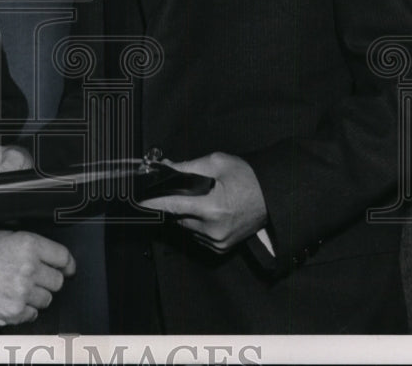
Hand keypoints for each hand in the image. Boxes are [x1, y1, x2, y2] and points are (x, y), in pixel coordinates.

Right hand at [0, 230, 74, 325]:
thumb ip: (32, 248)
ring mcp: (21, 293)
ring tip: (17, 288)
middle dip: (48, 280)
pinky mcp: (12, 312)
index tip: (67, 269)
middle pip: (57, 281)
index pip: (63, 258)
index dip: (66, 264)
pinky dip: (24, 310)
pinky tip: (10, 299)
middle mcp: (28, 269)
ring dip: (36, 296)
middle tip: (33, 277)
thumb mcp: (7, 237)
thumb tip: (54, 260)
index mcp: (28, 246)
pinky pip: (32, 314)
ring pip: (46, 299)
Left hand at [140, 152, 267, 252]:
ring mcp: (218, 241)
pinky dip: (198, 225)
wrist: (273, 197)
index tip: (139, 202)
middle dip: (178, 203)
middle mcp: (213, 229)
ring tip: (204, 200)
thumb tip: (164, 167)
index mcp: (212, 208)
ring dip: (188, 215)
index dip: (154, 203)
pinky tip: (210, 212)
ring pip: (187, 228)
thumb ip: (188, 167)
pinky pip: (198, 236)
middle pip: (178, 217)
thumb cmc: (247, 177)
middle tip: (189, 191)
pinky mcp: (221, 248)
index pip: (173, 206)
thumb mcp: (217, 163)